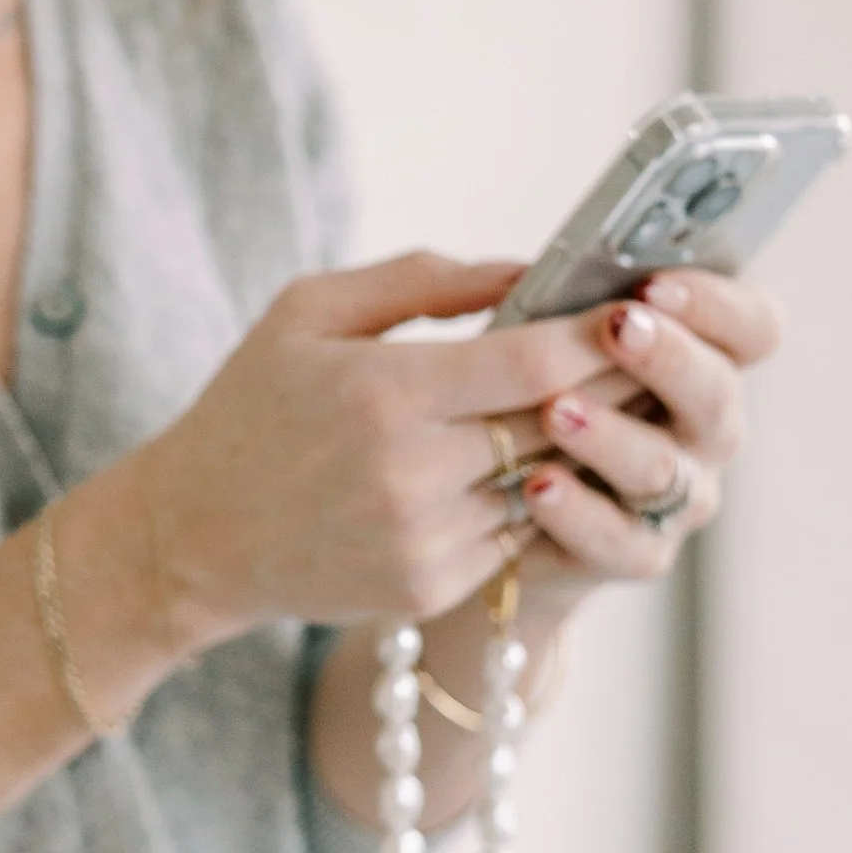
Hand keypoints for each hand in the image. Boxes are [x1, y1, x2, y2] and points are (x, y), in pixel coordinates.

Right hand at [125, 250, 621, 639]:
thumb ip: (423, 281)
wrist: (192, 539)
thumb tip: (529, 266)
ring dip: (590, 445)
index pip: (534, 362)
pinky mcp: (430, 586)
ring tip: (624, 402)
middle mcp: (412, 473)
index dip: (599, 334)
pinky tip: (552, 462)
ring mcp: (426, 540)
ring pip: (549, 482)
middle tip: (659, 349)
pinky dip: (540, 495)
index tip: (639, 305)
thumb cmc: (251, 407)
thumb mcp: (309, 311)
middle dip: (617, 384)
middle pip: (559, 423)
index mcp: (384, 392)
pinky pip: (516, 532)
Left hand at [511, 268, 781, 599]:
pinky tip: (538, 485)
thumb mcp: (518, 335)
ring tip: (556, 410)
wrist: (489, 516)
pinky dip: (579, 512)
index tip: (654, 283)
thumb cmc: (516, 400)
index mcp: (698, 358)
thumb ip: (527, 298)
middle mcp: (703, 428)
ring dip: (612, 435)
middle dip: (669, 357)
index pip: (753, 326)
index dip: (719, 304)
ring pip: (664, 468)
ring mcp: (677, 496)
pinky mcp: (635, 553)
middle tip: (617, 327)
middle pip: (718, 393)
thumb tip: (519, 276)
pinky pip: (620, 539)